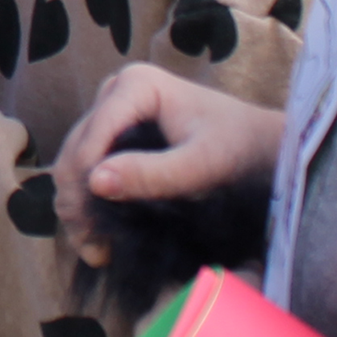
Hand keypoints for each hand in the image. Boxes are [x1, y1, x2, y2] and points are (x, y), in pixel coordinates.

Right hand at [52, 64, 286, 251]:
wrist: (262, 148)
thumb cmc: (242, 150)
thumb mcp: (203, 165)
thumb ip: (154, 174)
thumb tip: (95, 182)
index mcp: (136, 85)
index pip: (92, 137)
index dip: (86, 184)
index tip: (95, 233)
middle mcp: (115, 91)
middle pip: (76, 149)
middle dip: (77, 201)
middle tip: (94, 250)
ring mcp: (112, 112)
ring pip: (75, 162)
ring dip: (77, 207)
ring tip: (96, 250)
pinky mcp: (114, 134)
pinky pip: (88, 168)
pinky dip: (88, 202)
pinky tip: (99, 236)